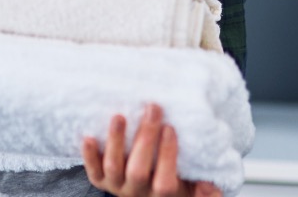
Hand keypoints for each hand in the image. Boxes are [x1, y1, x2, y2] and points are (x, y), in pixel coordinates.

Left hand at [82, 103, 220, 196]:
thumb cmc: (174, 184)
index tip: (171, 128)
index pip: (165, 181)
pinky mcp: (101, 181)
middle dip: (145, 138)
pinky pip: (93, 172)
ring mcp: (117, 187)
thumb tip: (210, 186)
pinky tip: (88, 137)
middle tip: (153, 109)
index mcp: (162, 194)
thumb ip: (206, 191)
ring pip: (113, 168)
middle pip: (138, 171)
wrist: (147, 194)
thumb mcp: (192, 190)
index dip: (167, 156)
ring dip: (116, 142)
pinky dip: (88, 156)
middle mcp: (137, 193)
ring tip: (119, 116)